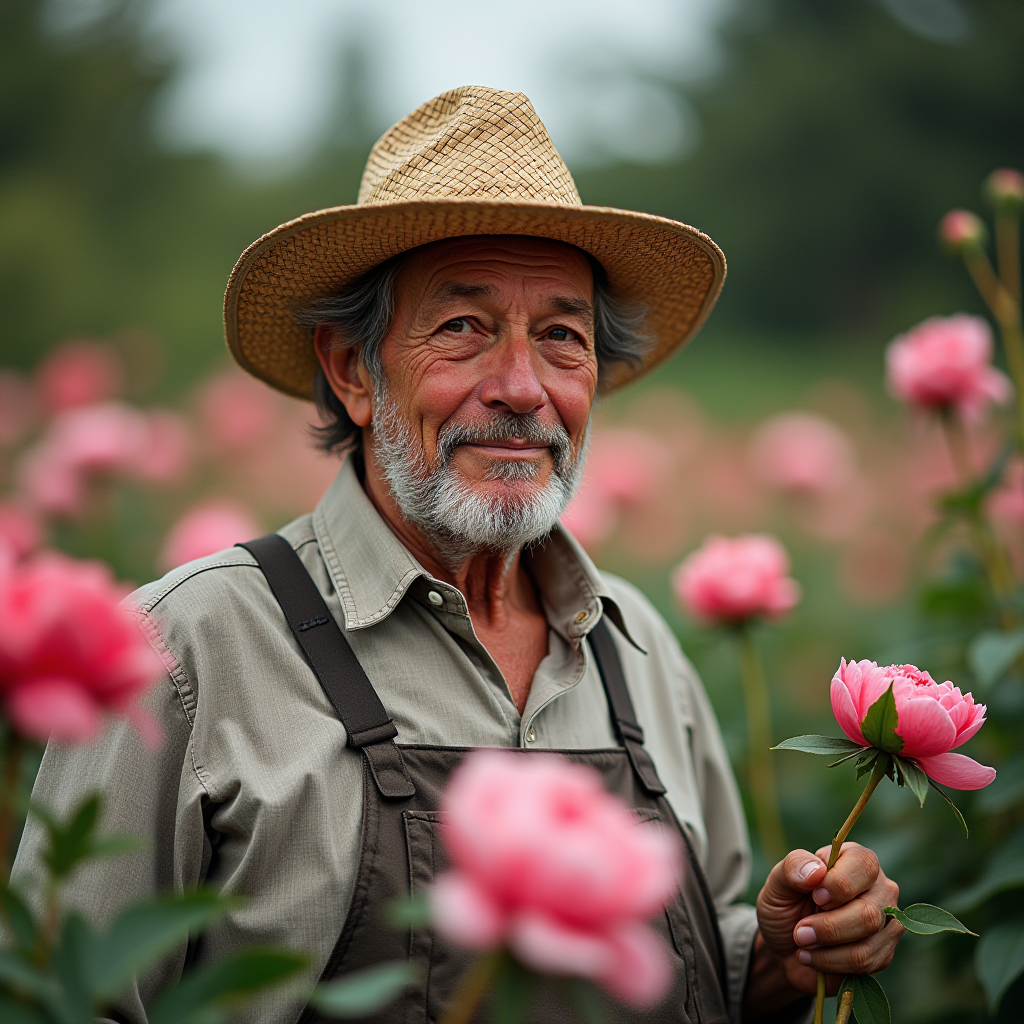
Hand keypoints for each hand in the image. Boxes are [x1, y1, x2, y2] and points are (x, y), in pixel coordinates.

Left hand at [755, 842, 904, 995]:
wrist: (785, 947)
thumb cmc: (785, 906)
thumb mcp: (777, 882)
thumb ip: (793, 868)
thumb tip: (817, 871)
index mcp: (854, 859)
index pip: (864, 865)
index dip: (839, 884)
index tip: (814, 897)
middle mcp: (878, 888)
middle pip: (869, 912)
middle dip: (828, 927)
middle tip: (800, 931)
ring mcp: (885, 921)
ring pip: (869, 942)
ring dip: (828, 950)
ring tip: (804, 943)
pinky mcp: (883, 952)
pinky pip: (868, 964)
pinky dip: (833, 964)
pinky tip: (815, 958)